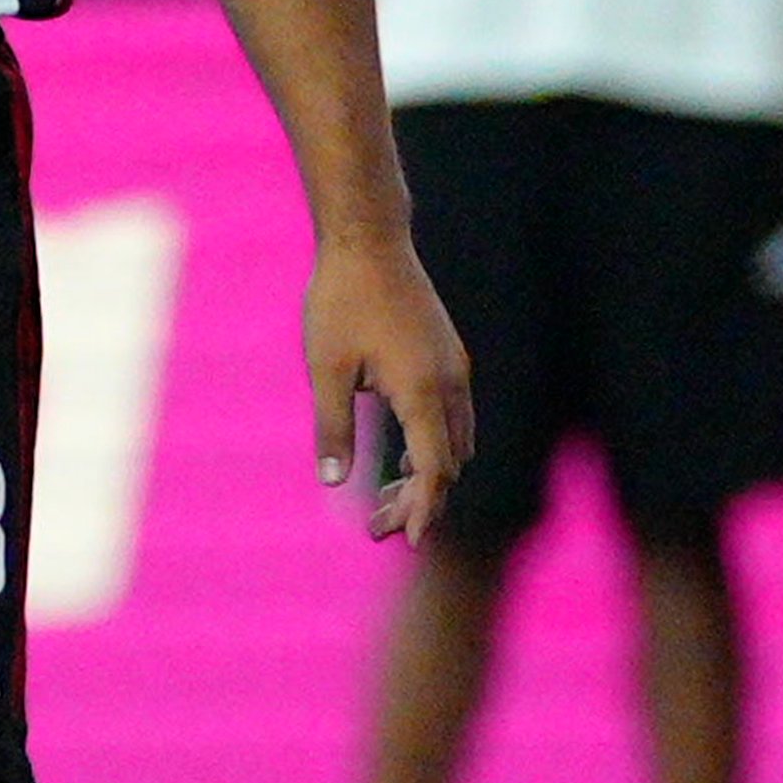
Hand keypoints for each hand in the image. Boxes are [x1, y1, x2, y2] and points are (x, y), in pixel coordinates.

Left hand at [305, 228, 472, 546]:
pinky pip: (452, 417)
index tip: (409, 542)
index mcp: (423, 391)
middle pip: (448, 463)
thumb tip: (334, 483)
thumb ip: (333, 428)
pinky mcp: (447, 356)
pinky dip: (432, 446)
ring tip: (382, 500)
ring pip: (455, 442)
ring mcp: (453, 368)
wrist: (368, 240)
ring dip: (427, 475)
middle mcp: (450, 383)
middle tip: (373, 527)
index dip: (424, 510)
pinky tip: (400, 460)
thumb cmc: (342, 300)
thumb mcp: (327, 369)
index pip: (435, 471)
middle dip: (418, 501)